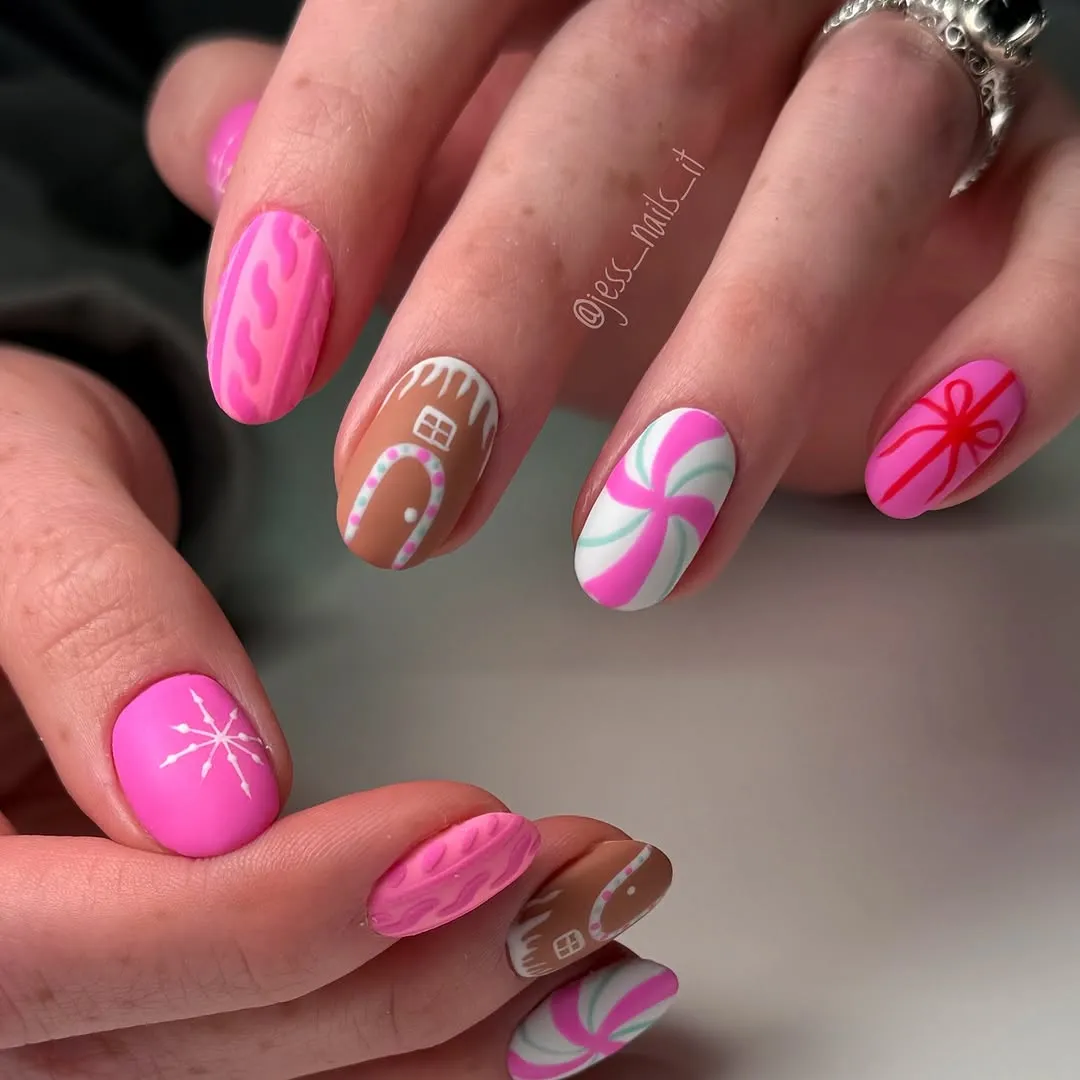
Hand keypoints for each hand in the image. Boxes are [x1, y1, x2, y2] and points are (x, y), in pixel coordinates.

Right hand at [0, 346, 675, 1077]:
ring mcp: (70, 998)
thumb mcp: (29, 501)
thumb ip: (98, 626)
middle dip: (416, 965)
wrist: (13, 534)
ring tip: (602, 926)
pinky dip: (423, 1034)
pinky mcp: (155, 982)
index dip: (273, 914)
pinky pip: (284, 1050)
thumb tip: (213, 794)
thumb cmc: (9, 494)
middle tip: (591, 874)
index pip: (54, 955)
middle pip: (185, 1044)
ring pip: (257, 1076)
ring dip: (454, 1017)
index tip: (469, 828)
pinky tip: (543, 996)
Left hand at [150, 1, 1078, 614]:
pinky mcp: (1043, 174)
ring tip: (635, 557)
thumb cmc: (618, 168)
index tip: (267, 367)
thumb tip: (210, 140)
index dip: (334, 168)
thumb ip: (335, 131)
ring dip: (745, 369)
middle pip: (632, 85)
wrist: (812, 185)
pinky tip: (910, 475)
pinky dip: (1008, 353)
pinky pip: (1066, 238)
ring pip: (856, 157)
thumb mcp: (459, 140)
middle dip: (505, 308)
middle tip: (406, 508)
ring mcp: (921, 59)